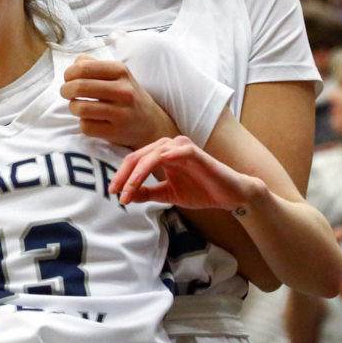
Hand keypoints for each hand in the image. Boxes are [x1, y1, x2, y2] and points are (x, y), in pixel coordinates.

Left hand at [61, 56, 178, 148]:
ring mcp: (121, 113)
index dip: (69, 73)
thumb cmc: (126, 95)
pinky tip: (90, 120)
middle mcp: (123, 90)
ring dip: (73, 107)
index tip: (69, 79)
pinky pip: (86, 126)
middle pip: (79, 87)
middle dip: (65, 90)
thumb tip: (74, 64)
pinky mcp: (116, 132)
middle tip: (66, 93)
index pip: (83, 67)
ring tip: (77, 106)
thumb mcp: (117, 74)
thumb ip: (94, 64)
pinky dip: (83, 123)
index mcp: (121, 71)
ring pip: (80, 108)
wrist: (150, 123)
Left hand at [109, 136, 262, 210]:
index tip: (113, 192)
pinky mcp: (197, 153)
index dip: (121, 176)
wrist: (228, 195)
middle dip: (124, 175)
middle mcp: (170, 147)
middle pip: (139, 156)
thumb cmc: (200, 190)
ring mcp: (183, 148)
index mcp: (161, 154)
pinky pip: (179, 151)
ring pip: (153, 154)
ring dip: (138, 173)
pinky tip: (156, 166)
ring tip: (129, 189)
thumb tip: (127, 196)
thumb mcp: (168, 194)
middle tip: (116, 192)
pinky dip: (167, 157)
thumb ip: (148, 192)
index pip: (135, 160)